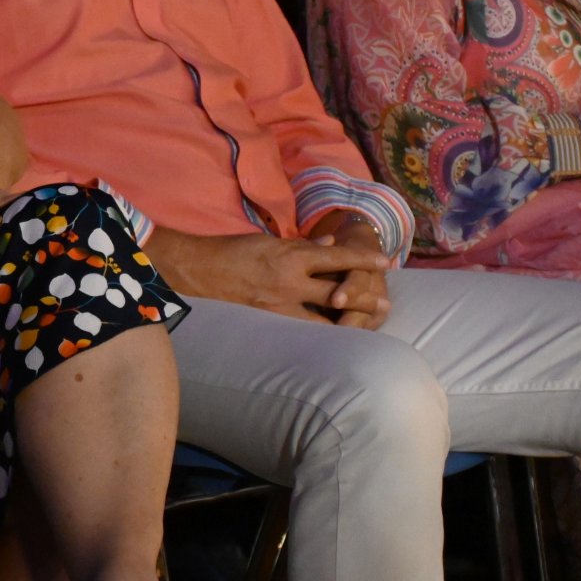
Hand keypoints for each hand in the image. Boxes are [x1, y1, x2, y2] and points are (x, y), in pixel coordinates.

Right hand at [149, 229, 389, 324]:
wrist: (195, 270)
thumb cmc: (229, 250)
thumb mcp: (267, 241)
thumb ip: (300, 246)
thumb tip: (330, 244)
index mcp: (289, 255)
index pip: (337, 256)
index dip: (363, 258)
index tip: (386, 261)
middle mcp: (289, 281)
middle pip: (338, 292)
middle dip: (364, 298)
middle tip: (384, 302)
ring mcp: (279, 306)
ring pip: (324, 320)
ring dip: (346, 322)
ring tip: (364, 325)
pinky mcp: (268, 322)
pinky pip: (301, 331)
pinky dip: (319, 334)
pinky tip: (331, 339)